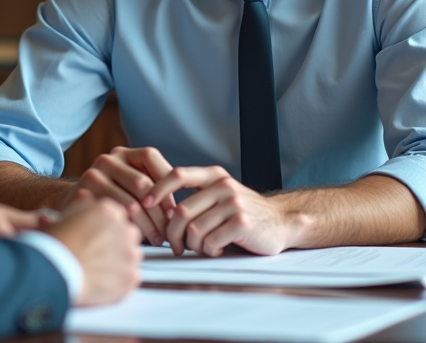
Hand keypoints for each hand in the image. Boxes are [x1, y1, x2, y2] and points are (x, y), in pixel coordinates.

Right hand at [47, 191, 141, 305]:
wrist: (53, 270)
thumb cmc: (54, 243)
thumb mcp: (65, 215)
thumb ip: (82, 205)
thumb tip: (86, 195)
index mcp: (108, 210)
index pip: (118, 216)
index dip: (108, 228)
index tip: (98, 237)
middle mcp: (124, 228)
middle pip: (129, 234)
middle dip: (118, 243)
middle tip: (99, 254)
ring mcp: (130, 254)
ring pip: (131, 256)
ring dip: (121, 262)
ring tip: (99, 270)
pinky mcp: (130, 276)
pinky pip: (131, 278)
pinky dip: (120, 282)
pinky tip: (103, 283)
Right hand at [63, 146, 177, 246]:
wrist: (75, 208)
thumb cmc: (114, 202)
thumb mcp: (132, 187)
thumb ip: (153, 189)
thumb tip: (180, 210)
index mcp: (125, 154)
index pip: (151, 158)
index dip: (166, 183)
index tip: (175, 211)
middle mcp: (108, 159)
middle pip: (143, 183)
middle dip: (160, 211)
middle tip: (170, 232)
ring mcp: (94, 174)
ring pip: (131, 202)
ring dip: (149, 225)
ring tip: (159, 240)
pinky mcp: (83, 193)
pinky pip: (114, 215)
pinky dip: (129, 229)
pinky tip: (137, 239)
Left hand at [143, 166, 290, 256]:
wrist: (280, 222)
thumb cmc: (241, 214)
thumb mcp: (219, 196)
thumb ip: (194, 199)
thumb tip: (158, 213)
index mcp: (214, 176)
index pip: (178, 175)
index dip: (158, 189)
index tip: (145, 204)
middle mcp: (223, 186)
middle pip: (180, 211)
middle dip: (173, 234)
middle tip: (176, 247)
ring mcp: (233, 203)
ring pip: (193, 230)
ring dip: (193, 245)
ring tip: (202, 247)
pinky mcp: (241, 222)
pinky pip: (209, 241)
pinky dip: (208, 250)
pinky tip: (217, 249)